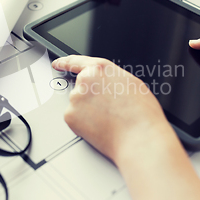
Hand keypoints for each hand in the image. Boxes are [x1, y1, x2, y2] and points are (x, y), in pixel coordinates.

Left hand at [52, 55, 175, 163]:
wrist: (139, 138)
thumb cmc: (141, 114)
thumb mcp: (131, 84)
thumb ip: (111, 79)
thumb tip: (105, 85)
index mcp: (101, 69)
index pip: (77, 62)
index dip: (65, 62)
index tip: (58, 63)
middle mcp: (85, 80)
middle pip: (81, 89)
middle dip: (89, 99)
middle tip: (107, 112)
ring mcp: (75, 98)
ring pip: (78, 105)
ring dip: (88, 113)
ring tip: (109, 121)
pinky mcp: (70, 115)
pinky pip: (75, 120)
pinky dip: (83, 125)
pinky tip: (100, 128)